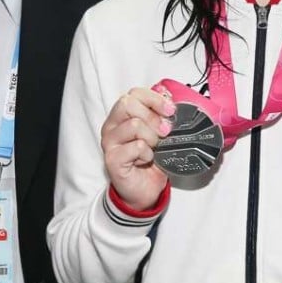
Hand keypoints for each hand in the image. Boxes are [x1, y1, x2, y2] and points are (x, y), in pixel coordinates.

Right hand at [100, 87, 175, 210]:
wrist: (144, 189)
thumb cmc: (151, 159)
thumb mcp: (160, 133)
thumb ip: (162, 116)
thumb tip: (172, 100)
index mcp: (122, 115)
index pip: (134, 93)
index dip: (155, 98)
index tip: (170, 110)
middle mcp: (112, 126)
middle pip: (128, 104)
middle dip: (153, 117)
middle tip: (165, 132)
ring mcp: (109, 142)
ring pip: (134, 125)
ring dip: (152, 138)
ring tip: (154, 148)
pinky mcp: (112, 159)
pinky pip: (136, 147)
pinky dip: (147, 154)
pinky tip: (146, 160)